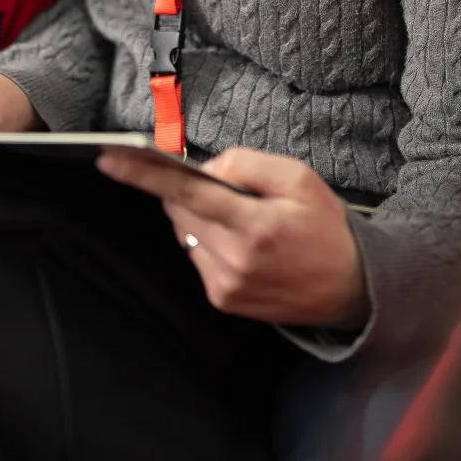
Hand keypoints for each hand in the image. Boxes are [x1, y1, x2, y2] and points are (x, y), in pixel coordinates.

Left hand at [97, 146, 369, 329]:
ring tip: (245, 223)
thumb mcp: (298, 178)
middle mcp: (235, 260)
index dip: (144, 176)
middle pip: (180, 211)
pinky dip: (209, 241)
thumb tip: (204, 169)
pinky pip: (197, 255)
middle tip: (230, 192)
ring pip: (185, 233)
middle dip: (189, 192)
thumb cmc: (325, 228)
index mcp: (255, 226)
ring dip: (200, 218)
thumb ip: (246, 165)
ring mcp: (225, 285)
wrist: (351, 288)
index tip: (109, 161)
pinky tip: (243, 245)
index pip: (187, 194)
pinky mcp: (223, 299)